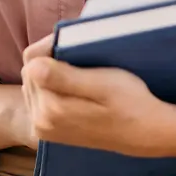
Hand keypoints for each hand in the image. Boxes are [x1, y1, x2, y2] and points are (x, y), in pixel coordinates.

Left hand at [21, 36, 171, 156]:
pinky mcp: (49, 130)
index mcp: (50, 109)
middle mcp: (40, 121)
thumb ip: (64, 78)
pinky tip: (74, 86)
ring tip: (80, 72)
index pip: (32, 60)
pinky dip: (54, 86)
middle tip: (81, 56)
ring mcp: (43, 128)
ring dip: (51, 72)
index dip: (52, 45)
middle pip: (30, 72)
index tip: (76, 43)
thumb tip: (32, 67)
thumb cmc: (130, 103)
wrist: (145, 132)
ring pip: (34, 84)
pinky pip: (40, 98)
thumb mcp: (102, 85)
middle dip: (50, 59)